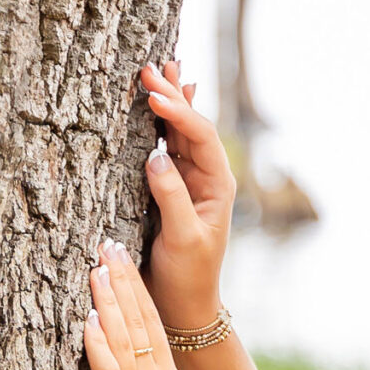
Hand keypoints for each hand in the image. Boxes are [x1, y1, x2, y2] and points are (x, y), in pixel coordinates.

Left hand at [84, 241, 186, 369]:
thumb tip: (118, 369)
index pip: (150, 323)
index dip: (136, 288)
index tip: (122, 258)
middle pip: (140, 319)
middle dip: (123, 279)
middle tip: (108, 244)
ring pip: (124, 334)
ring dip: (109, 298)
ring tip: (97, 266)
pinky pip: (107, 367)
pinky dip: (98, 340)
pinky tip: (87, 316)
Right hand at [138, 57, 236, 330]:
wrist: (184, 305)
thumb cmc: (188, 275)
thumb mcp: (182, 239)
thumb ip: (172, 198)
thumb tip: (156, 159)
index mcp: (217, 185)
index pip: (199, 138)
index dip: (179, 113)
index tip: (154, 95)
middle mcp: (206, 177)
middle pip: (190, 126)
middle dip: (172, 95)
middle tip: (151, 65)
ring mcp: (187, 180)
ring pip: (178, 131)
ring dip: (167, 101)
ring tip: (158, 67)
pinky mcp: (169, 189)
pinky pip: (166, 147)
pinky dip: (161, 122)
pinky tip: (162, 102)